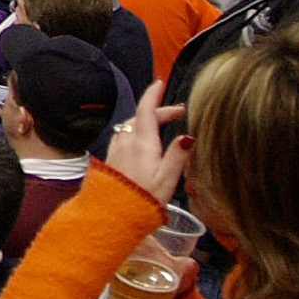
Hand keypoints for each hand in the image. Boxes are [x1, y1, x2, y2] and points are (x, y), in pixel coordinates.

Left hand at [108, 80, 191, 204]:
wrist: (111, 215)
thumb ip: (178, 157)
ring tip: (161, 123)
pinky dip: (134, 132)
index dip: (153, 95)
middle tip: (178, 112)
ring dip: (144, 120)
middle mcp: (125, 142)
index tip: (160, 83)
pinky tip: (141, 141)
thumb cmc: (143, 200)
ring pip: (129, 127)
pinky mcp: (110, 160)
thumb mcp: (167, 179)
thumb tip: (187, 136)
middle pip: (139, 117)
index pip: (146, 110)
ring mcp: (115, 150)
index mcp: (142, 143)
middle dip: (157, 110)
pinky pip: (122, 138)